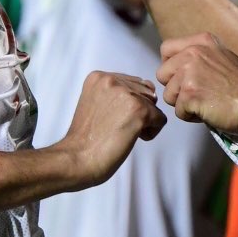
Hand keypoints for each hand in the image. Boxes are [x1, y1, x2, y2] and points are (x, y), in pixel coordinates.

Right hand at [58, 71, 165, 188]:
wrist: (76, 160)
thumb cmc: (87, 138)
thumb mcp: (96, 102)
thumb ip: (119, 91)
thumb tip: (150, 87)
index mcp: (99, 76)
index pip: (133, 83)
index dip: (126, 106)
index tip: (108, 120)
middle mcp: (112, 79)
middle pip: (145, 93)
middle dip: (136, 112)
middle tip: (114, 128)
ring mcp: (126, 94)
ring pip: (154, 106)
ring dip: (143, 122)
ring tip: (119, 132)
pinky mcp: (139, 110)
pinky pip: (161, 120)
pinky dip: (150, 133)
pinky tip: (128, 139)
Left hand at [156, 32, 237, 132]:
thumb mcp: (222, 56)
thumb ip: (200, 56)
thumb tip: (178, 64)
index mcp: (200, 42)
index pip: (166, 49)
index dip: (170, 66)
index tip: (180, 77)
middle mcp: (192, 53)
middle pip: (162, 74)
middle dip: (175, 88)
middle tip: (196, 94)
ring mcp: (189, 73)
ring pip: (168, 95)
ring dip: (183, 104)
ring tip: (205, 103)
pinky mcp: (189, 94)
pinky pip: (178, 111)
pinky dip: (191, 116)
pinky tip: (208, 112)